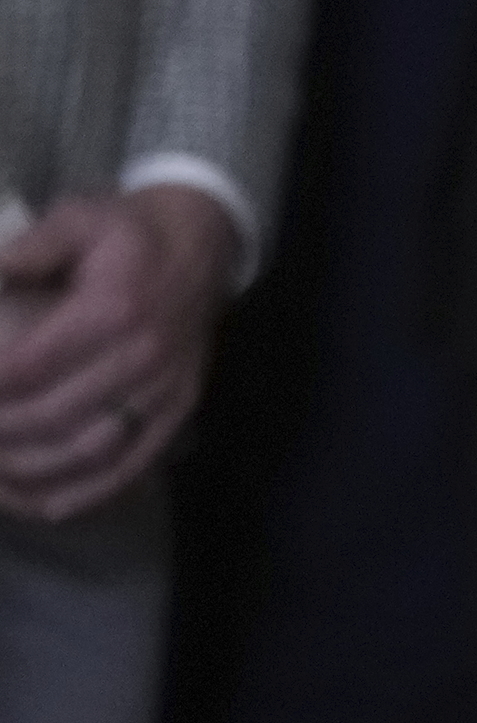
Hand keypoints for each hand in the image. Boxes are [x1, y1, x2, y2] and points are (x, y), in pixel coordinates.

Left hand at [0, 186, 234, 523]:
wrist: (206, 241)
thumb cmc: (130, 233)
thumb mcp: (77, 220)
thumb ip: (27, 251)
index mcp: (114, 307)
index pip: (29, 367)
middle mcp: (144, 355)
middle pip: (51, 416)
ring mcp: (165, 389)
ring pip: (86, 451)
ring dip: (25, 469)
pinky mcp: (178, 410)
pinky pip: (128, 466)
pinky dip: (79, 495)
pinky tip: (36, 502)